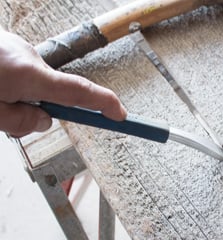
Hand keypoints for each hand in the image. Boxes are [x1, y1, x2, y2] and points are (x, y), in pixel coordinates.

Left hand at [0, 31, 126, 136]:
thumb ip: (20, 122)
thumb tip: (43, 121)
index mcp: (28, 75)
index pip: (80, 92)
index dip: (105, 104)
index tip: (121, 114)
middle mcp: (28, 57)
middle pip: (51, 93)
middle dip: (38, 109)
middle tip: (7, 119)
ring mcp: (17, 47)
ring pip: (32, 83)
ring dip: (18, 96)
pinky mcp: (6, 45)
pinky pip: (18, 71)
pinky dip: (8, 82)